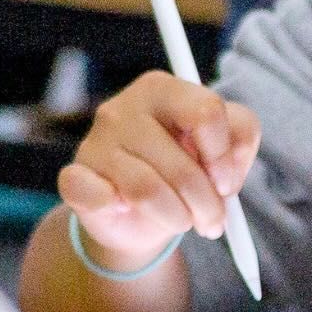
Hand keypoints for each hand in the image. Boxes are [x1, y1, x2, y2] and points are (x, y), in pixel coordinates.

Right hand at [56, 73, 260, 271]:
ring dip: (176, 218)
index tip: (225, 183)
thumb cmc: (183, 170)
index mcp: (160, 90)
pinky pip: (97, 196)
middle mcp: (121, 108)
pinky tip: (124, 209)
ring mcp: (94, 142)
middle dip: (207, 206)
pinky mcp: (73, 176)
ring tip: (180, 220)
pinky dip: (116, 210)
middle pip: (183, 168)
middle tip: (211, 220)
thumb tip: (223, 169)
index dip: (224, 158)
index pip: (205, 112)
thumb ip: (239, 140)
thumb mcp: (221, 149)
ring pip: (148, 191)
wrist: (136, 212)